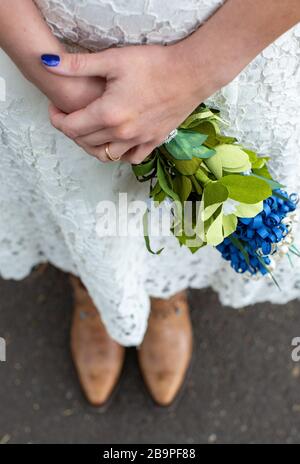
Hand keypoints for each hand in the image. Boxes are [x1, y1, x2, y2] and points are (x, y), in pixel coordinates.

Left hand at [42, 44, 205, 163]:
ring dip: (92, 145)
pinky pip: (131, 158)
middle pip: (85, 142)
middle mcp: (121, 133)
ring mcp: (139, 140)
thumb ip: (78, 65)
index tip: (56, 108)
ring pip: (105, 154)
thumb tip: (48, 64)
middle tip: (70, 114)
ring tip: (91, 129)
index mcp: (108, 114)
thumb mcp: (113, 59)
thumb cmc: (155, 63)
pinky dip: (119, 153)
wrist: (192, 72)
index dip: (57, 119)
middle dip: (72, 129)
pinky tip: (117, 141)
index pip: (71, 127)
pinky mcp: (154, 141)